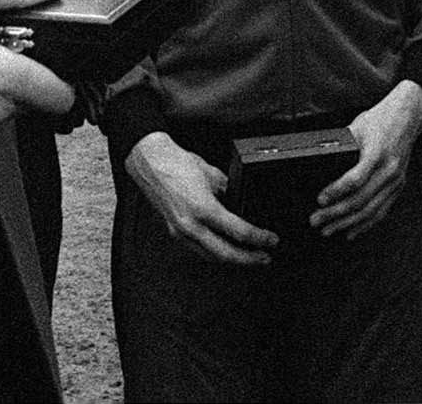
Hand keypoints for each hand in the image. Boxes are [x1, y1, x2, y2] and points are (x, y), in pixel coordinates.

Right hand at [124, 131, 274, 265]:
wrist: (150, 162)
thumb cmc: (177, 163)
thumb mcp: (213, 174)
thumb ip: (228, 192)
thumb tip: (241, 204)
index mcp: (203, 209)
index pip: (239, 232)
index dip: (260, 238)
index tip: (271, 240)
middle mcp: (191, 225)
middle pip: (226, 255)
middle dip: (249, 259)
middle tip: (265, 258)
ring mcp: (180, 232)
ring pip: (211, 257)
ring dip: (231, 259)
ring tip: (248, 257)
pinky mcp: (174, 232)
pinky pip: (198, 250)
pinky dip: (214, 253)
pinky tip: (223, 249)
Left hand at [313, 81, 421, 238]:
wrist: (407, 116)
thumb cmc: (380, 119)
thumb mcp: (357, 126)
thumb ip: (341, 145)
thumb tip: (318, 162)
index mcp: (377, 154)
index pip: (355, 179)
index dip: (336, 192)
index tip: (320, 200)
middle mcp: (389, 171)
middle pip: (360, 200)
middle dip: (336, 214)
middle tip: (316, 220)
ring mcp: (396, 181)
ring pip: (371, 211)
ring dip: (347, 224)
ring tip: (328, 230)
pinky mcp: (398, 187)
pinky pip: (381, 211)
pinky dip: (365, 224)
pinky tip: (351, 232)